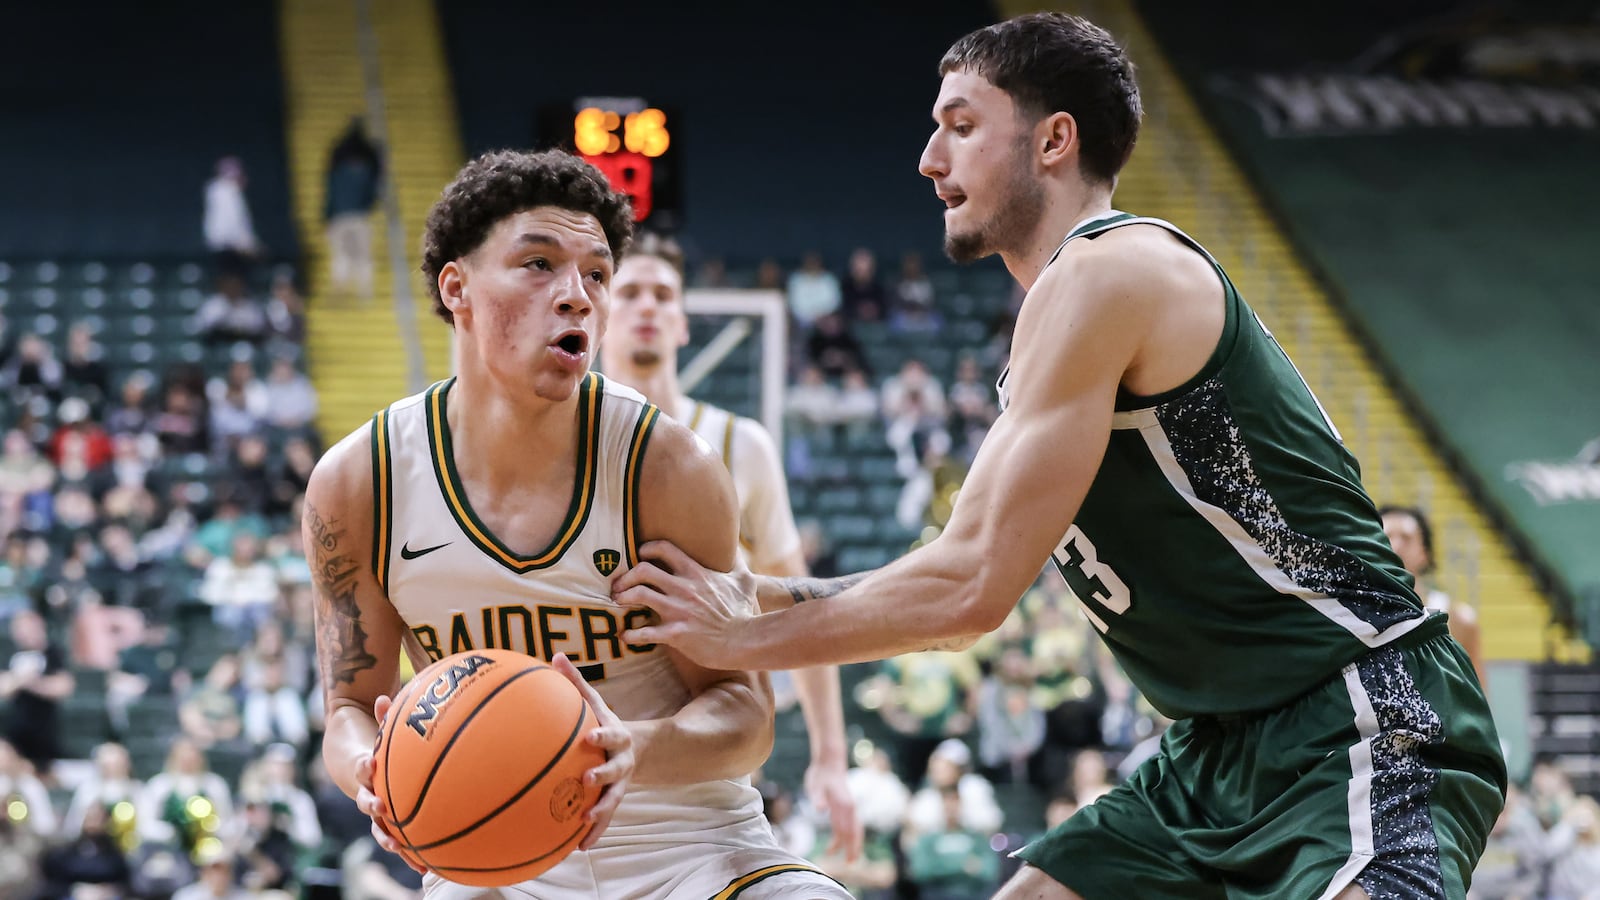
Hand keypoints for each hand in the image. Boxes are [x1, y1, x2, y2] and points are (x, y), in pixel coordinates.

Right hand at [357, 695, 426, 874]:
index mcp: (365, 769)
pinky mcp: (388, 821)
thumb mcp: (378, 728)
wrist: (354, 762)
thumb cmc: (375, 742)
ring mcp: (377, 810)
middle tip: (380, 806)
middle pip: (366, 801)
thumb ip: (382, 714)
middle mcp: (367, 792)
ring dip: (389, 838)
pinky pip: (400, 838)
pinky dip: (410, 852)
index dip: (364, 765)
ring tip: (397, 847)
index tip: (370, 762)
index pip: (361, 766)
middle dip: (373, 805)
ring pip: (380, 827)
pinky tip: (427, 867)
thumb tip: (384, 695)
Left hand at [552, 653, 634, 849]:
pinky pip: (604, 819)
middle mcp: (622, 762)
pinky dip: (594, 833)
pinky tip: (578, 848)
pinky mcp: (612, 801)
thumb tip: (554, 655)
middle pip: (616, 770)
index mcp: (616, 736)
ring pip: (612, 800)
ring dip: (601, 813)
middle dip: (603, 775)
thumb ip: (575, 683)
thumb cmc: (602, 722)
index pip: (611, 734)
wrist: (636, 748)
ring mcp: (619, 784)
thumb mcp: (594, 702)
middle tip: (586, 779)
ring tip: (584, 823)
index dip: (603, 736)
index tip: (590, 737)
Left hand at [611, 540, 758, 668]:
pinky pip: (644, 633)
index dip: (646, 548)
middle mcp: (684, 588)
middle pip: (643, 570)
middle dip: (626, 576)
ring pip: (639, 595)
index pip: (664, 549)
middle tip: (619, 585)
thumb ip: (737, 563)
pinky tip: (625, 636)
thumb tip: (735, 549)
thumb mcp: (744, 581)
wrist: (744, 641)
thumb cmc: (742, 611)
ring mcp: (678, 611)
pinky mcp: (675, 634)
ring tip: (617, 603)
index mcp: (696, 573)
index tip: (639, 555)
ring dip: (623, 598)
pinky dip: (630, 634)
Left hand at [805, 760, 861, 861]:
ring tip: (847, 859)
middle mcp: (849, 807)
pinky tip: (836, 843)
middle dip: (853, 847)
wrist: (829, 762)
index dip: (848, 844)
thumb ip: (818, 798)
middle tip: (850, 862)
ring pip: (853, 829)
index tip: (848, 858)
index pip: (847, 828)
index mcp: (844, 804)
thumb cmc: (821, 775)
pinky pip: (847, 824)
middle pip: (854, 831)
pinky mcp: (844, 807)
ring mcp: (848, 807)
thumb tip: (821, 809)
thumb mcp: (815, 785)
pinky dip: (844, 836)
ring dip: (851, 843)